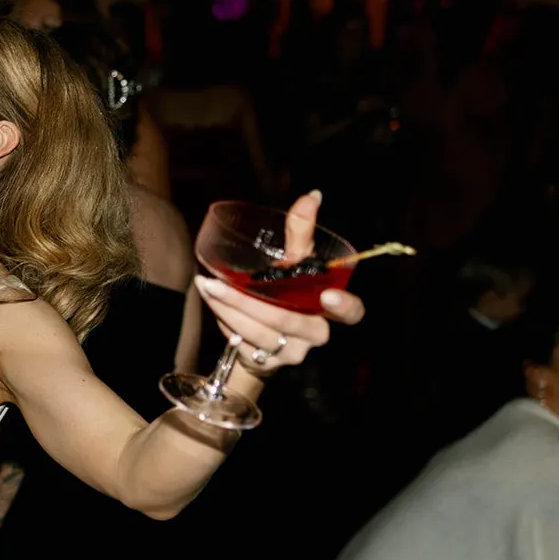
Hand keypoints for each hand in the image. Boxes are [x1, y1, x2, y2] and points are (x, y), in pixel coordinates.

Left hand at [197, 191, 366, 377]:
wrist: (260, 333)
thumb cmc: (284, 288)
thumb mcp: (295, 261)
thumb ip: (301, 232)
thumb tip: (312, 195)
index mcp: (330, 308)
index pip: (353, 313)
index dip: (345, 307)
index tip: (328, 296)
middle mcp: (316, 334)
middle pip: (286, 320)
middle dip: (246, 301)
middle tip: (214, 282)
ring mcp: (293, 353)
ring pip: (259, 333)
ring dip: (227, 309)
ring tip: (205, 287)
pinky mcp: (269, 363)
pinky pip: (244, 344)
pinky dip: (225, 322)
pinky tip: (213, 304)